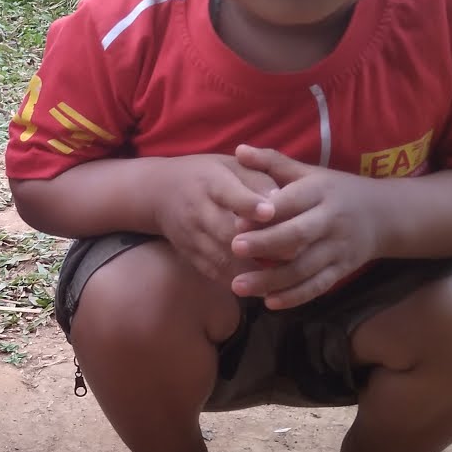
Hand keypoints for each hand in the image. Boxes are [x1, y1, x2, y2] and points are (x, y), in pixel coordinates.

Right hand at [151, 154, 279, 282]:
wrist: (158, 192)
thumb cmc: (207, 175)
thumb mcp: (230, 165)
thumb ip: (256, 177)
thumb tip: (280, 196)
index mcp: (210, 182)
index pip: (229, 194)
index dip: (249, 204)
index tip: (270, 211)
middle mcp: (197, 210)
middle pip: (226, 232)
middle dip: (258, 245)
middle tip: (292, 253)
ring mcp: (191, 236)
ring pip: (221, 258)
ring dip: (251, 270)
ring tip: (281, 276)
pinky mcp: (189, 255)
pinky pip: (214, 272)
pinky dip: (238, 281)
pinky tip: (261, 286)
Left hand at [229, 145, 385, 306]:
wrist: (385, 215)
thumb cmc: (334, 190)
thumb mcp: (308, 172)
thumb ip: (272, 163)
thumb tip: (238, 150)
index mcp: (320, 191)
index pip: (292, 201)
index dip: (266, 211)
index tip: (236, 219)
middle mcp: (331, 220)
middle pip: (298, 235)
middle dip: (266, 244)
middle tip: (233, 249)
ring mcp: (338, 248)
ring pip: (305, 267)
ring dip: (271, 279)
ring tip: (238, 286)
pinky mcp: (342, 270)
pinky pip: (318, 286)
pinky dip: (295, 296)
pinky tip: (270, 303)